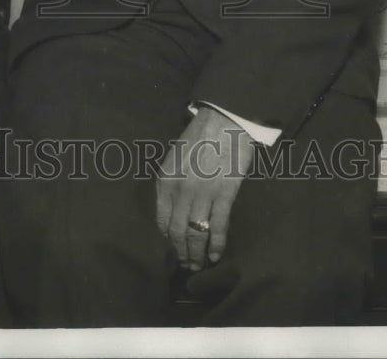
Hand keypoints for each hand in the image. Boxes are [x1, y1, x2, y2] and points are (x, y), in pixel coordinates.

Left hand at [156, 106, 253, 271]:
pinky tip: (215, 256)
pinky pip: (217, 227)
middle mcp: (180, 190)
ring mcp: (202, 194)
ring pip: (196, 234)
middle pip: (177, 232)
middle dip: (181, 253)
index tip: (172, 252)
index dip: (167, 241)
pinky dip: (216, 245)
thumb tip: (173, 211)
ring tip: (199, 266)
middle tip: (186, 267)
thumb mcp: (174, 159)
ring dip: (197, 254)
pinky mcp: (224, 195)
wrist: (223, 120)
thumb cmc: (198, 137)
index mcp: (165, 180)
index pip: (161, 221)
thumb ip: (171, 184)